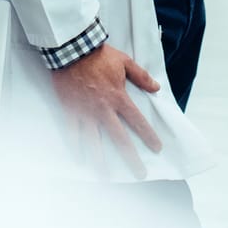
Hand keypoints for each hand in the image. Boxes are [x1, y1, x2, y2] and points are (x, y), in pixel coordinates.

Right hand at [50, 43, 162, 177]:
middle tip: (140, 174)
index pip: (138, 122)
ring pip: (94, 143)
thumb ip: (141, 76)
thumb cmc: (99, 55)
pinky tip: (79, 160)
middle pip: (120, 139)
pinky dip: (75, 147)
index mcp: (119, 98)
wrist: (72, 49)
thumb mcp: (125, 62)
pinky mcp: (69, 111)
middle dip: (131, 158)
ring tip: (106, 177)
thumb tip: (157, 87)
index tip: (157, 149)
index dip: (149, 137)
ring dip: (100, 162)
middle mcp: (104, 110)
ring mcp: (85, 113)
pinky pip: (72, 133)